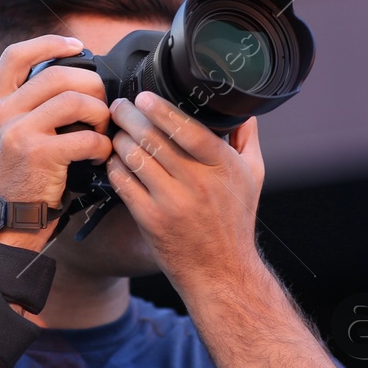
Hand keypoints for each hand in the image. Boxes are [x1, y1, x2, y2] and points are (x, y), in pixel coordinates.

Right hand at [0, 35, 112, 249]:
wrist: (5, 225)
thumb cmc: (16, 181)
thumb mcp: (3, 138)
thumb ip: (23, 108)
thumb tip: (66, 78)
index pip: (16, 55)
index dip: (49, 43)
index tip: (77, 46)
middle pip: (58, 74)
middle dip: (91, 86)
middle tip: (102, 104)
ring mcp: (16, 133)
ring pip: (76, 100)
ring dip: (100, 115)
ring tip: (101, 132)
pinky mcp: (38, 154)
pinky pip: (86, 137)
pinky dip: (103, 146)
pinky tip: (100, 157)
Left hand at [104, 90, 265, 294]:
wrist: (222, 271)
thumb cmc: (235, 221)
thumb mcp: (252, 176)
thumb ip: (246, 138)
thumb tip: (241, 107)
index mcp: (222, 167)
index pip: (188, 129)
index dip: (162, 109)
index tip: (144, 97)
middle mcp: (198, 183)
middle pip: (155, 138)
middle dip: (131, 117)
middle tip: (120, 106)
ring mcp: (172, 203)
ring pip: (135, 157)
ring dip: (120, 139)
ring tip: (116, 130)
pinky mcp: (150, 220)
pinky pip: (123, 183)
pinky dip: (115, 167)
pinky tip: (114, 159)